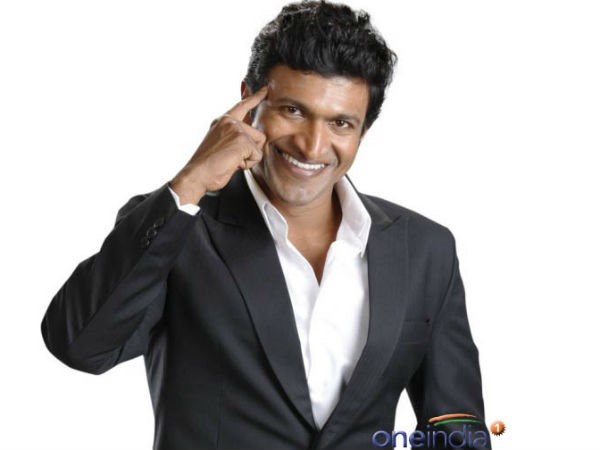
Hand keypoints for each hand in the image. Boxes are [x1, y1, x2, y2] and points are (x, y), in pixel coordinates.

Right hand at [170, 86, 267, 203]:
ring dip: (249, 158)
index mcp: (222, 121)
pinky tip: (233, 164)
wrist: (196, 174)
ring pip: (258, 146)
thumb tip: (254, 138)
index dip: (255, 97)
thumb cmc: (208, 165)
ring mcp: (236, 129)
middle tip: (230, 158)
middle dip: (250, 151)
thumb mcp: (221, 144)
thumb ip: (235, 137)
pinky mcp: (242, 140)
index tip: (265, 89)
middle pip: (258, 135)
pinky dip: (248, 164)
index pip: (242, 106)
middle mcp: (229, 121)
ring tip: (230, 161)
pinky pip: (257, 155)